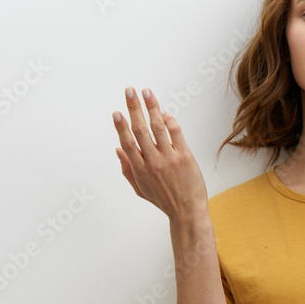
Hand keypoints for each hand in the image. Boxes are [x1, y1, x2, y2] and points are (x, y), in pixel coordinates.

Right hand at [112, 87, 208, 220]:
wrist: (187, 211)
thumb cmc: (164, 200)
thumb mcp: (140, 189)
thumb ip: (127, 169)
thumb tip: (118, 149)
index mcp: (140, 170)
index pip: (128, 143)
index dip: (121, 127)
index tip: (117, 113)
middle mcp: (153, 162)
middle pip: (140, 130)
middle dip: (134, 108)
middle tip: (129, 91)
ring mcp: (170, 159)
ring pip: (158, 127)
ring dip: (152, 107)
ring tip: (146, 92)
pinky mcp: (185, 157)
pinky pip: (176, 133)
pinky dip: (170, 120)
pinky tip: (164, 111)